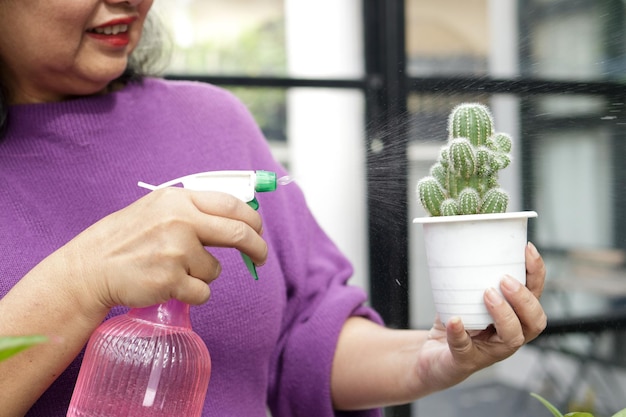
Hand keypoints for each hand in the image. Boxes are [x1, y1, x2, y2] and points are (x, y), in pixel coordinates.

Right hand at [57, 187, 266, 315]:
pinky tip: (168, 285)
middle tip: (261, 257)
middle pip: (238, 233)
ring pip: (215, 269)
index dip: (252, 220)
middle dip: (257, 247)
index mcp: (178, 200)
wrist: (90, 268)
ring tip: (171, 270)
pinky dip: (192, 293)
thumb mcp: (158, 209)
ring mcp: (176, 251)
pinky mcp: (171, 280)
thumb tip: (238, 218)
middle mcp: (180, 221)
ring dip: (201, 275)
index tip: (258, 231)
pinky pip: (203, 292)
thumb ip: (194, 210)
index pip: (231, 205)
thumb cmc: (126, 239)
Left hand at [414, 242, 546, 393]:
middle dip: (524, 299)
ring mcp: (490, 352)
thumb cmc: (456, 320)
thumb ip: (470, 273)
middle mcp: (509, 336)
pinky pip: (465, 349)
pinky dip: (460, 334)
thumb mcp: (465, 294)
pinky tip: (455, 320)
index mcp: (515, 316)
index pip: (536, 295)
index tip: (527, 249)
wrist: (433, 355)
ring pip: (512, 338)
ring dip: (503, 314)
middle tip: (505, 280)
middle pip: (534, 321)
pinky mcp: (465, 361)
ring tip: (487, 294)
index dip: (536, 273)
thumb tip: (464, 236)